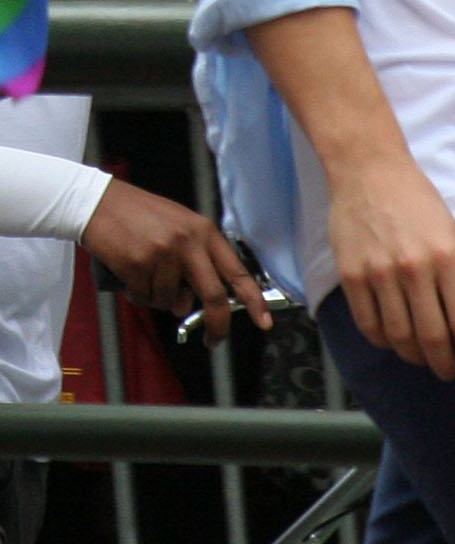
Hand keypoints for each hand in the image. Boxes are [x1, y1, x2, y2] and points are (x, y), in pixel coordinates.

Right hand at [81, 179, 273, 344]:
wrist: (101, 203)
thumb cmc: (142, 216)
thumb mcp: (179, 230)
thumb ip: (193, 264)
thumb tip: (189, 304)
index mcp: (204, 231)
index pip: (236, 270)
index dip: (253, 299)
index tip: (265, 321)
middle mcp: (189, 242)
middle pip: (214, 295)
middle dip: (216, 324)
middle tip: (213, 340)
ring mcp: (164, 254)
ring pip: (171, 301)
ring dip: (159, 299)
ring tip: (146, 272)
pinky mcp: (139, 264)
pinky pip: (145, 297)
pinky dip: (139, 293)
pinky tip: (132, 271)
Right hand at [328, 149, 454, 381]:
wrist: (370, 172)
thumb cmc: (419, 204)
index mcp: (448, 255)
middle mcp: (415, 267)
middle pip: (432, 337)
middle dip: (445, 364)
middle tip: (449, 372)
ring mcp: (380, 272)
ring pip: (399, 338)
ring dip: (415, 358)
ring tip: (424, 359)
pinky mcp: (352, 275)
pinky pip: (369, 326)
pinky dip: (384, 342)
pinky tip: (394, 341)